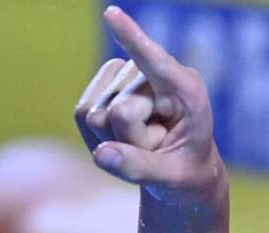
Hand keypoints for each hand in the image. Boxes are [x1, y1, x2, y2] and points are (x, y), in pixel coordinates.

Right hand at [74, 6, 223, 203]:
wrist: (180, 172)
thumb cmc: (186, 173)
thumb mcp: (171, 179)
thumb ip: (138, 168)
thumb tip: (100, 154)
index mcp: (186, 90)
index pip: (154, 61)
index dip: (132, 38)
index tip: (111, 14)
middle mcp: (153, 75)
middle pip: (121, 113)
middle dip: (132, 143)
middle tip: (156, 150)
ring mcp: (125, 78)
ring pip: (97, 115)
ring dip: (116, 141)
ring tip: (143, 145)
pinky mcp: (102, 87)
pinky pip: (82, 114)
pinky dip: (97, 138)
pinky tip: (123, 140)